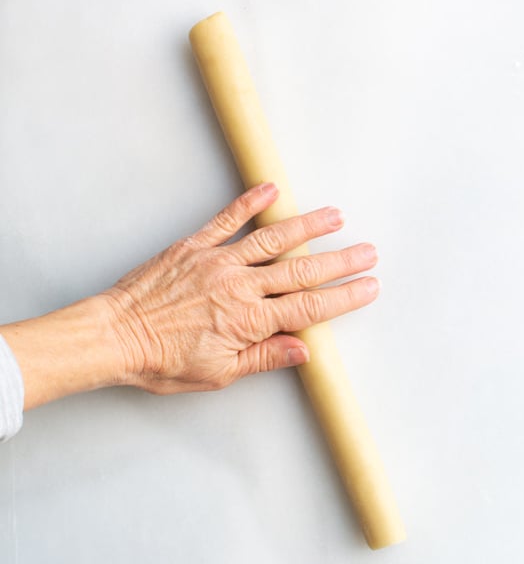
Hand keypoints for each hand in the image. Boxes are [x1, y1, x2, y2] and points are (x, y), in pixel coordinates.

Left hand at [101, 182, 379, 393]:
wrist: (116, 336)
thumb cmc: (161, 360)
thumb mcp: (218, 373)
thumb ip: (263, 357)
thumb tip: (302, 350)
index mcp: (248, 321)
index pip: (309, 308)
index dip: (344, 297)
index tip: (368, 286)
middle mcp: (239, 286)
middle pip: (301, 271)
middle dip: (340, 261)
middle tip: (367, 251)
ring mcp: (217, 262)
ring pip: (272, 239)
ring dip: (307, 226)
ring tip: (335, 216)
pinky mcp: (194, 246)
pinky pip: (226, 220)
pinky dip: (249, 203)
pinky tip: (270, 189)